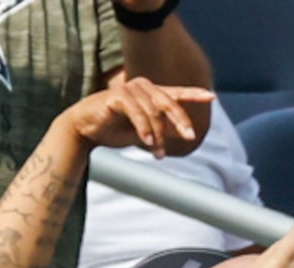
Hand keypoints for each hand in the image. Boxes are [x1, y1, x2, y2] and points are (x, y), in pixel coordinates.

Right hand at [61, 75, 210, 156]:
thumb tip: (181, 134)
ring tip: (158, 153)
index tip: (212, 97)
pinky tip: (146, 142)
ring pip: (154, 112)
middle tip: (189, 137)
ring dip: (158, 135)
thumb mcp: (141, 132)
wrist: (81, 130)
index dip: (194, 94)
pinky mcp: (119, 95)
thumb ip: (160, 130)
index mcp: (150, 94)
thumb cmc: (109, 130)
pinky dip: (143, 129)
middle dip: (181, 121)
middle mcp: (143, 87)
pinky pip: (138, 113)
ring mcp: (131, 89)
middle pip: (169, 103)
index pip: (176, 93)